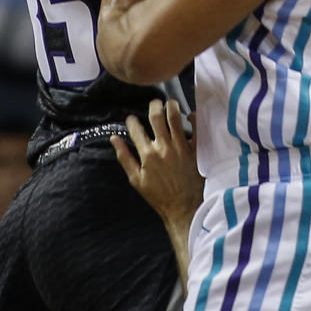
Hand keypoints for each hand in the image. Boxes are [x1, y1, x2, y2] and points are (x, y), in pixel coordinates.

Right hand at [112, 97, 203, 226]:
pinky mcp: (195, 151)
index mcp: (147, 154)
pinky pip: (197, 129)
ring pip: (175, 119)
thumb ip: (125, 157)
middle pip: (156, 118)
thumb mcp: (136, 180)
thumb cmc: (158, 196)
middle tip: (154, 102)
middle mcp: (164, 147)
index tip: (131, 118)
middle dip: (153, 106)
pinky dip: (194, 119)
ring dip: (171, 106)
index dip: (132, 120)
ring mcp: (181, 148)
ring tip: (170, 103)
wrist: (183, 207)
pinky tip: (190, 115)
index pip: (136, 129)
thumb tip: (113, 138)